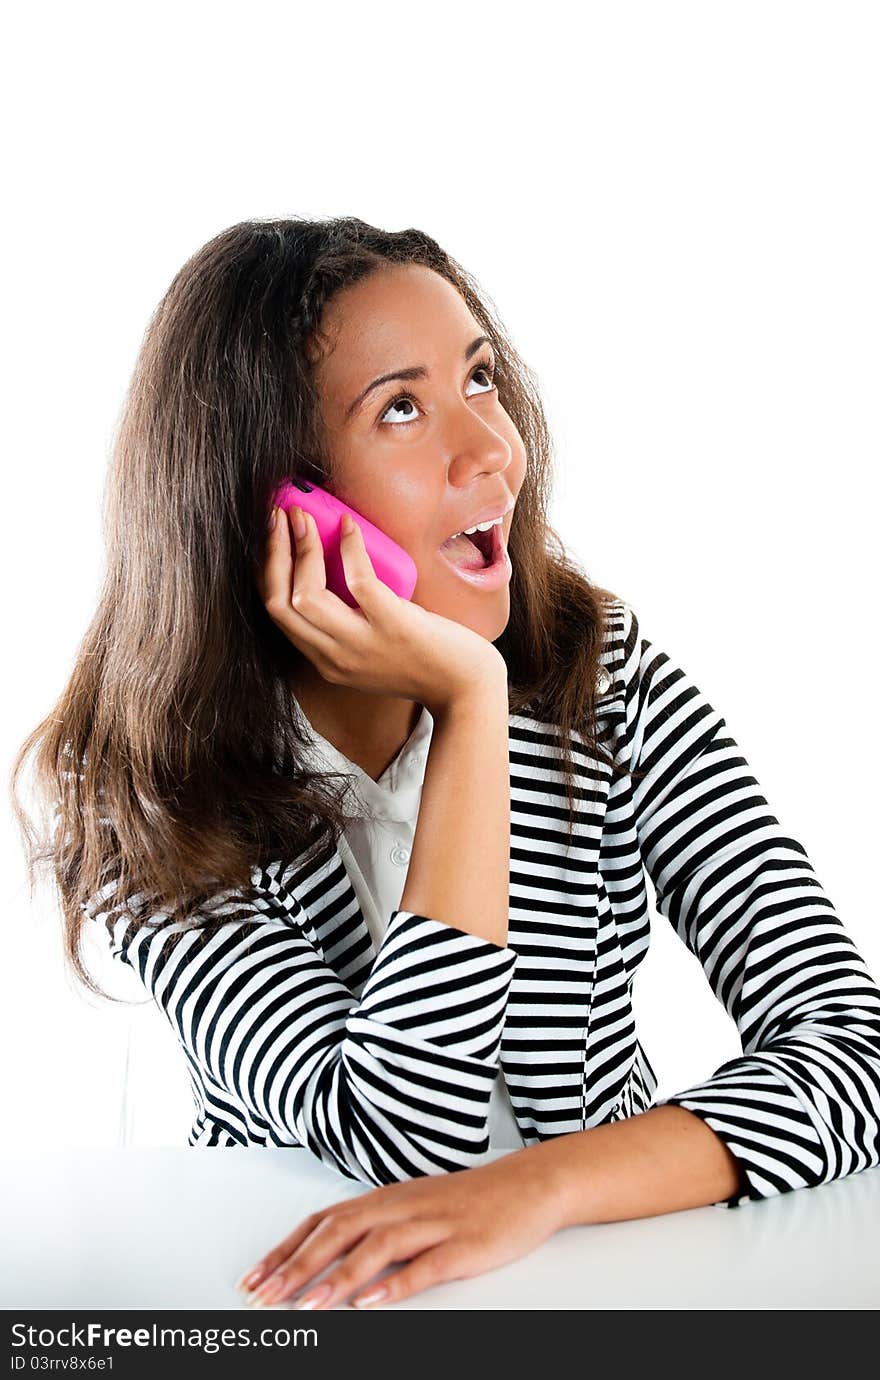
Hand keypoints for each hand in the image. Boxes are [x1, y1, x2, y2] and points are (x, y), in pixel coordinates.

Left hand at [234, 1148, 568, 1310]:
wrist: (527, 1185)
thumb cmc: (466, 1201)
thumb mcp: (411, 1208)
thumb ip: (371, 1227)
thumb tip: (323, 1255)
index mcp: (384, 1199)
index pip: (322, 1222)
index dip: (285, 1250)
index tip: (253, 1278)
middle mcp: (401, 1207)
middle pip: (339, 1233)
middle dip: (297, 1267)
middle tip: (264, 1298)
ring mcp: (432, 1225)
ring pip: (376, 1248)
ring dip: (339, 1278)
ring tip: (309, 1305)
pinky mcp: (463, 1245)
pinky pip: (425, 1266)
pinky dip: (396, 1285)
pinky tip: (372, 1302)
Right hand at [255, 503, 505, 717]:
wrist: (468, 689)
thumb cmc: (427, 662)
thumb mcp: (374, 650)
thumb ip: (350, 624)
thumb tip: (338, 566)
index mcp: (327, 661)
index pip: (278, 614)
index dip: (268, 570)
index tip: (273, 536)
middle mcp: (336, 657)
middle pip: (279, 603)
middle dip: (273, 554)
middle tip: (280, 516)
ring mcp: (362, 645)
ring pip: (306, 596)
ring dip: (300, 550)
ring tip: (305, 517)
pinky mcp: (394, 627)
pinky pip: (359, 582)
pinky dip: (350, 549)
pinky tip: (350, 527)